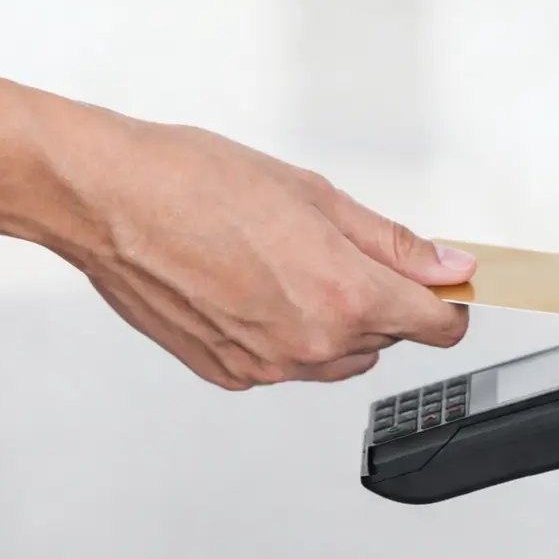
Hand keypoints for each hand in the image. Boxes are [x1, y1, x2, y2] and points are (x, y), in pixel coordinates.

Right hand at [52, 119, 473, 389]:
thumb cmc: (197, 184)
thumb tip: (449, 265)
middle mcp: (311, 343)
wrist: (109, 201)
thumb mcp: (318, 197)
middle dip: (382, 300)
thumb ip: (394, 244)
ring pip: (338, 356)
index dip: (448, 302)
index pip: (438, 327)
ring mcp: (268, 366)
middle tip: (339, 249)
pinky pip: (285, 363)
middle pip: (388, 339)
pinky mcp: (229, 373)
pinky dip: (284, 333)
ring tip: (288, 263)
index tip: (443, 284)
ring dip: (336, 320)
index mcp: (344, 296)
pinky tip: (252, 287)